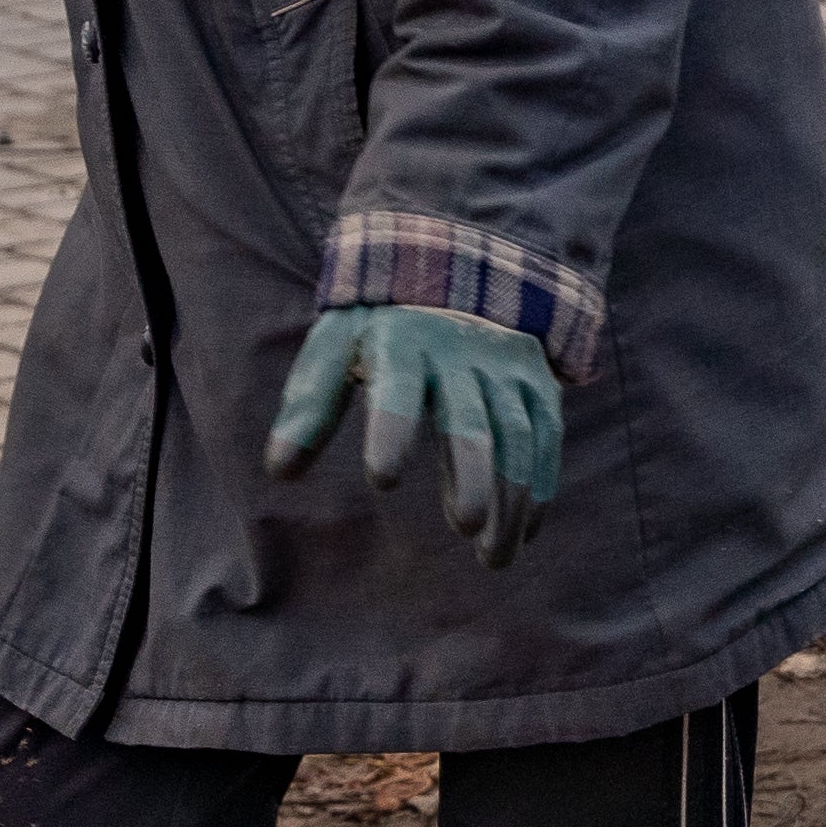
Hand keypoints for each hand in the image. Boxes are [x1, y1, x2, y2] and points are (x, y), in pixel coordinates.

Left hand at [262, 304, 566, 563]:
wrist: (452, 270)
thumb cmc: (377, 329)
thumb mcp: (335, 347)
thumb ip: (310, 405)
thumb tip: (279, 470)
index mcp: (401, 342)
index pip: (397, 388)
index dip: (391, 429)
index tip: (383, 480)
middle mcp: (460, 353)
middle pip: (470, 419)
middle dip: (472, 472)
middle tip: (467, 526)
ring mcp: (505, 368)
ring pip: (517, 435)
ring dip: (512, 497)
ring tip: (492, 556)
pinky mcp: (537, 382)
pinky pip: (545, 436)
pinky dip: (540, 486)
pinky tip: (524, 532)